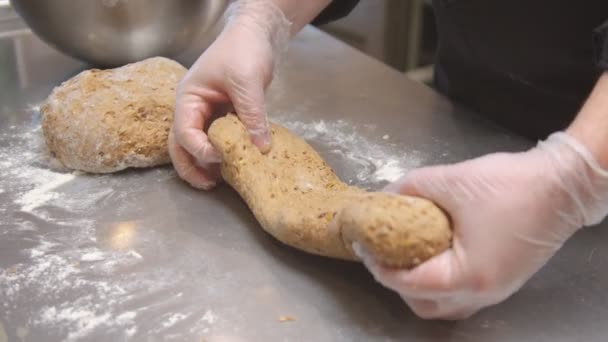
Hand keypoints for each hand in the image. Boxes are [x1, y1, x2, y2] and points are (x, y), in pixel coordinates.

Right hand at [169, 0, 290, 188]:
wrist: (258, 33)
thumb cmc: (244, 48)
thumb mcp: (248, 81)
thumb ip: (252, 115)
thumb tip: (260, 147)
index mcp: (188, 97)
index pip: (184, 131)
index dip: (200, 149)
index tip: (221, 158)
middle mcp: (193, 107)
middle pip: (181, 144)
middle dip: (192, 166)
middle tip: (209, 185)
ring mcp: (207, 112)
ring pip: (198, 145)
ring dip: (205, 164)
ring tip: (221, 181)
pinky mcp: (224, 115)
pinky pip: (219, 139)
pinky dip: (224, 153)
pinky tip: (237, 164)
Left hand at [356, 133, 607, 318]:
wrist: (563, 184)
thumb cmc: (510, 185)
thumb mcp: (450, 180)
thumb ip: (410, 188)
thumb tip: (385, 194)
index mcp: (468, 276)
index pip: (410, 284)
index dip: (381, 268)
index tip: (366, 248)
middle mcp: (483, 292)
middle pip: (426, 306)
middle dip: (399, 284)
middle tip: (384, 256)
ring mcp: (497, 290)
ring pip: (446, 305)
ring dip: (420, 287)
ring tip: (406, 257)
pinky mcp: (505, 279)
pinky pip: (464, 294)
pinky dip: (442, 282)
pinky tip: (435, 255)